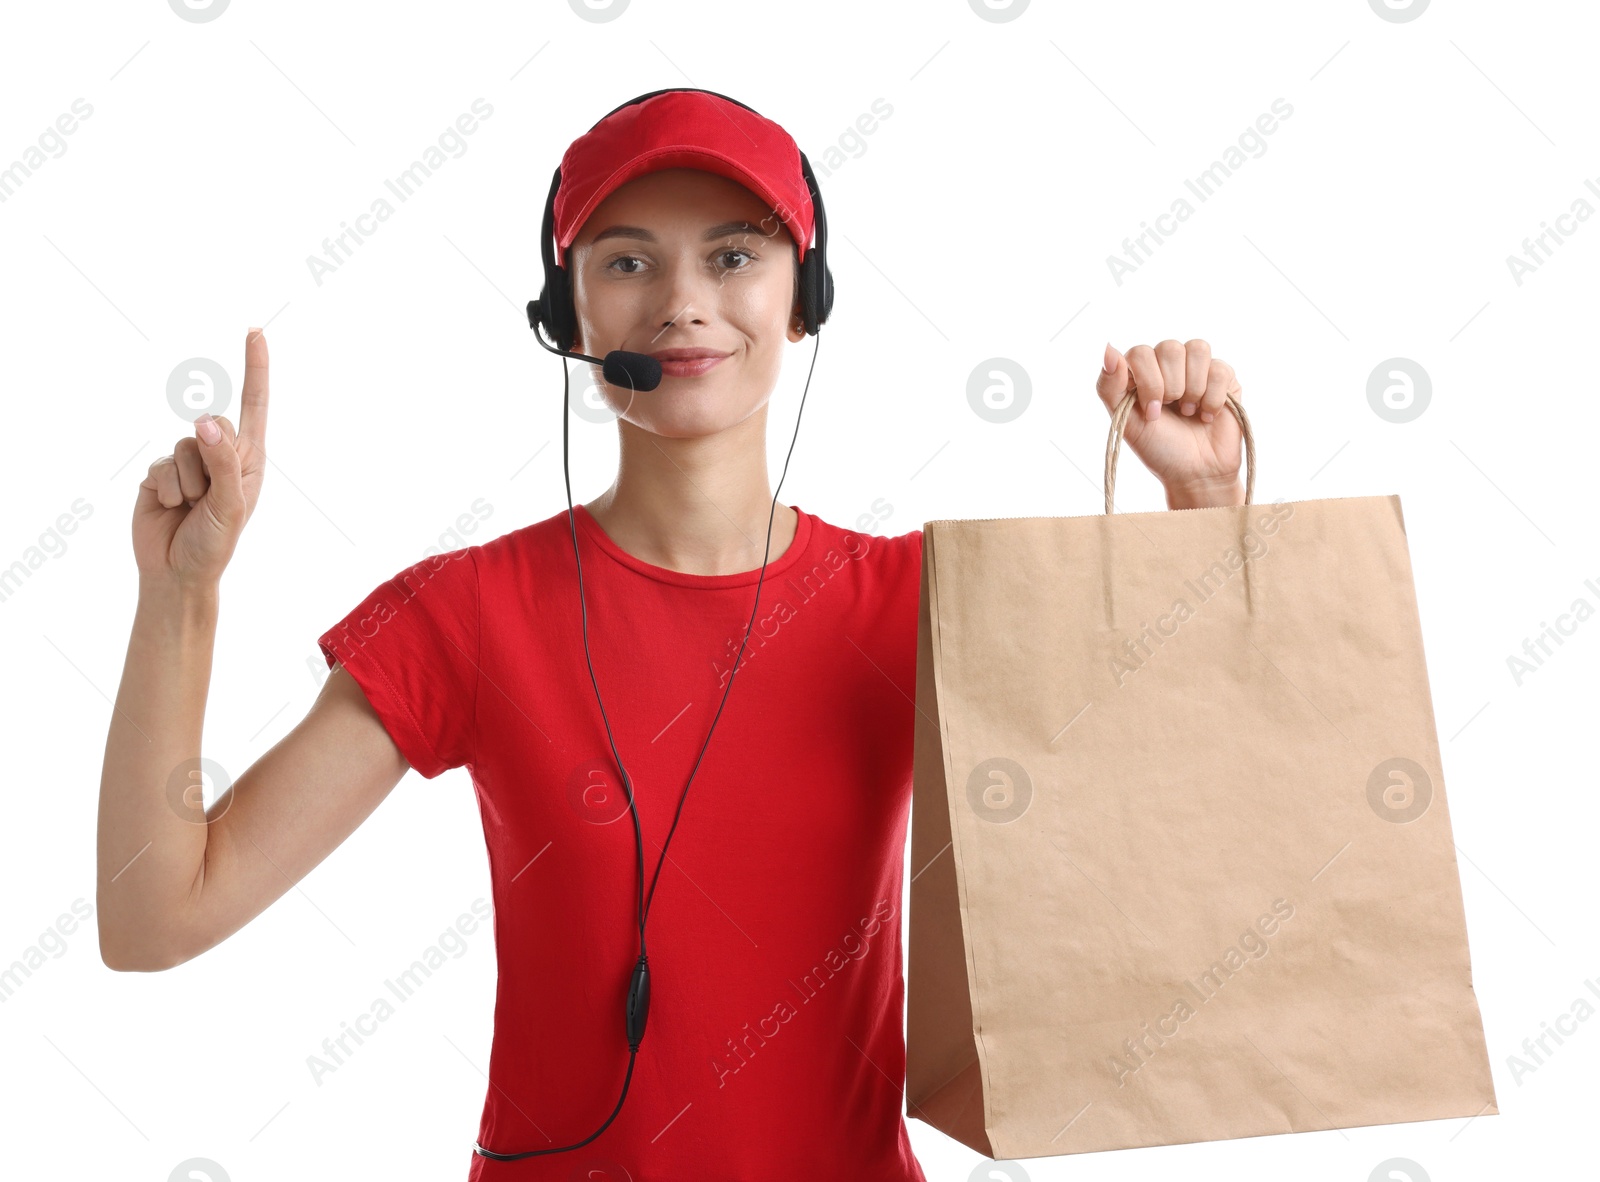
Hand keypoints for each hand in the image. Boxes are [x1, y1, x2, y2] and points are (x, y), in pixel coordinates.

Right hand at [135, 328, 270, 583]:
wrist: (177, 573)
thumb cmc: (215, 543)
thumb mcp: (230, 506)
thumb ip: (222, 462)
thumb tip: (206, 422)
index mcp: (249, 459)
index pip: (254, 404)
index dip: (255, 367)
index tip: (254, 331)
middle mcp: (221, 455)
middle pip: (212, 425)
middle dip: (209, 461)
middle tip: (211, 498)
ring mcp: (189, 462)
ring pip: (183, 445)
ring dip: (188, 482)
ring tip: (194, 508)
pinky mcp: (160, 473)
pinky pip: (160, 465)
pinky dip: (168, 490)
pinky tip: (172, 509)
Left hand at [1094, 339, 1243, 506]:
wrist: (1196, 473)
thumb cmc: (1158, 448)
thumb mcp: (1125, 422)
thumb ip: (1109, 386)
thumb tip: (1108, 348)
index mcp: (1141, 372)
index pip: (1140, 352)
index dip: (1148, 382)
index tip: (1151, 413)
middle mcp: (1168, 365)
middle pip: (1169, 348)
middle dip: (1170, 387)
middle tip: (1171, 412)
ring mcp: (1197, 369)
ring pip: (1197, 349)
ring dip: (1193, 388)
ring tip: (1189, 411)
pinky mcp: (1224, 378)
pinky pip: (1220, 369)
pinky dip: (1213, 398)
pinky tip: (1208, 415)